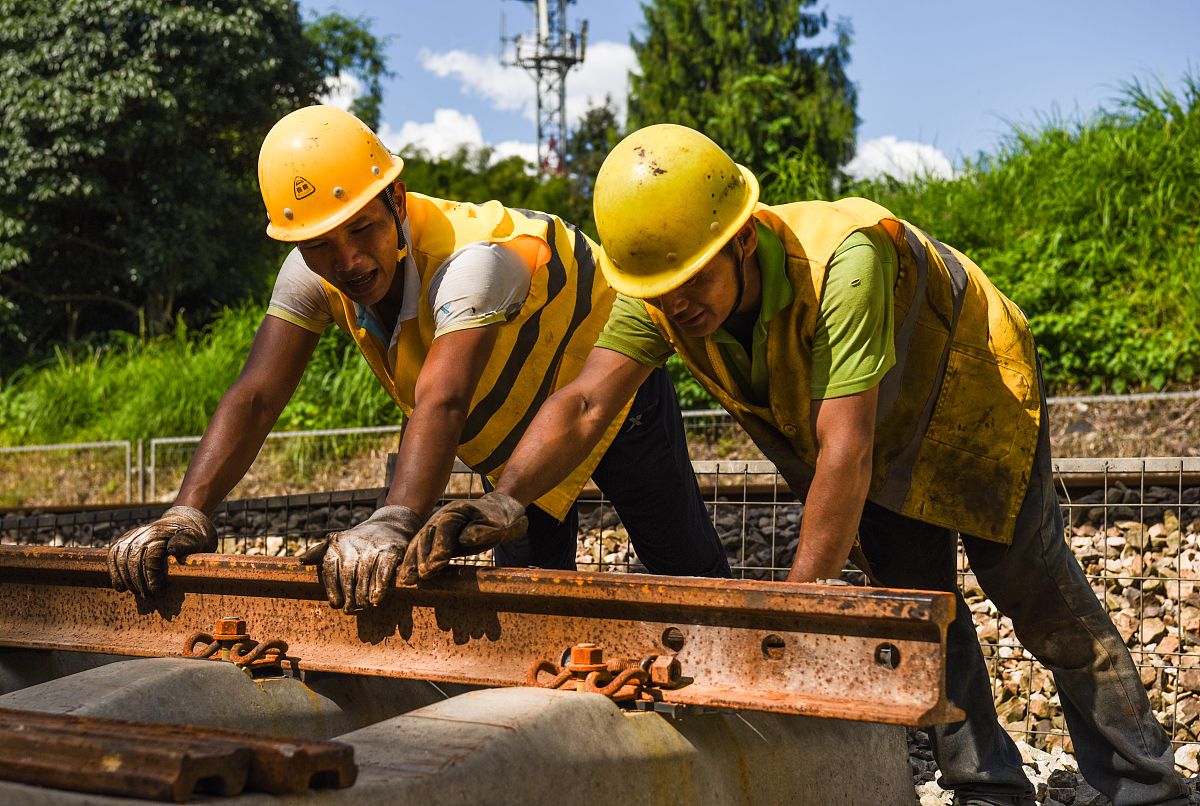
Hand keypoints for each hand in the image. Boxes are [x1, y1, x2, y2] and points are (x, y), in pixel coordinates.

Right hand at [107, 506, 215, 596]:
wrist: (183, 522)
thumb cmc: (192, 536)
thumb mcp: (196, 539)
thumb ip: (186, 544)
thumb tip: (172, 549)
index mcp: (162, 533)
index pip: (149, 556)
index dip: (150, 575)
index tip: (156, 590)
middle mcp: (144, 532)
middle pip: (132, 558)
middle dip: (137, 580)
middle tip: (146, 595)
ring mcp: (133, 534)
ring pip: (120, 556)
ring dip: (124, 577)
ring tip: (135, 592)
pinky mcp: (126, 539)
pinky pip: (113, 554)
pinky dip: (114, 571)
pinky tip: (120, 586)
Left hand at [300, 505, 423, 611]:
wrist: (390, 524)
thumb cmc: (360, 540)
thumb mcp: (338, 542)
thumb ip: (320, 553)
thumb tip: (302, 561)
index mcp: (336, 545)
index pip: (330, 571)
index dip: (332, 590)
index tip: (336, 604)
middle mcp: (353, 545)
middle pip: (347, 576)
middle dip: (349, 596)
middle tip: (351, 609)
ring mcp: (373, 548)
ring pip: (365, 576)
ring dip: (363, 596)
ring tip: (363, 606)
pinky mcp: (391, 550)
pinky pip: (383, 572)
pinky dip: (379, 588)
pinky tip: (376, 599)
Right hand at [399, 492, 527, 582]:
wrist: (496, 514)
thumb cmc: (497, 520)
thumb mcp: (495, 524)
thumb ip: (481, 531)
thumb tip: (464, 539)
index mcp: (456, 511)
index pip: (444, 527)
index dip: (439, 546)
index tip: (437, 564)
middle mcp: (441, 518)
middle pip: (427, 535)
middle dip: (422, 556)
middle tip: (421, 575)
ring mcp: (436, 529)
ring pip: (419, 543)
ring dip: (412, 561)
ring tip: (407, 579)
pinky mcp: (435, 540)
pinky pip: (421, 551)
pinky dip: (413, 562)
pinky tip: (407, 577)